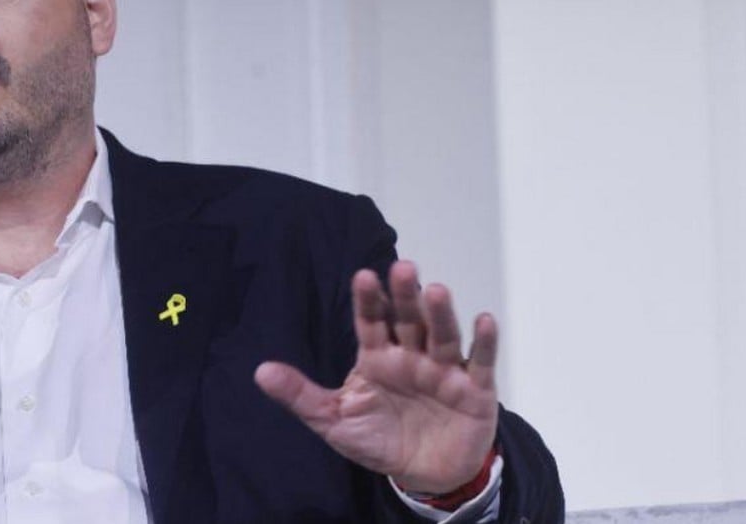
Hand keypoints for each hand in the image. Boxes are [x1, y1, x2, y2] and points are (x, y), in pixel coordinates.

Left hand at [254, 260, 498, 493]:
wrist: (425, 476)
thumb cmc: (380, 440)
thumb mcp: (335, 421)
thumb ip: (301, 396)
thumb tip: (260, 371)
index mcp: (379, 356)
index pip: (372, 322)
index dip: (368, 301)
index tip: (363, 277)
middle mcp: (413, 354)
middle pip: (409, 320)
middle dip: (406, 296)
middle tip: (402, 268)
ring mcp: (445, 369)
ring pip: (443, 335)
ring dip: (441, 313)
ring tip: (437, 291)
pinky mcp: (475, 388)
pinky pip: (481, 362)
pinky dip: (485, 342)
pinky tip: (484, 320)